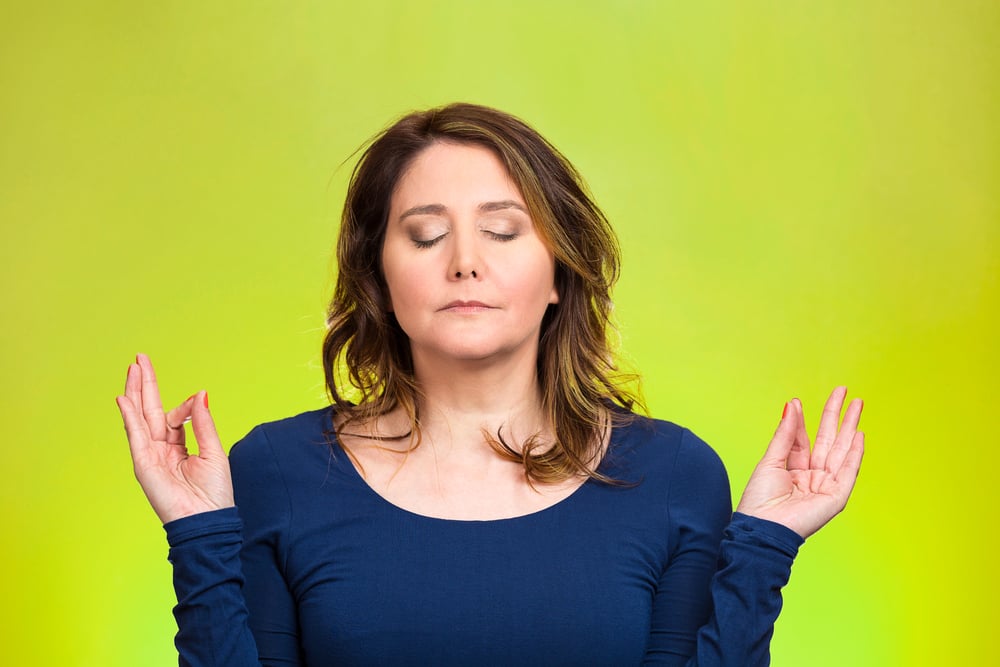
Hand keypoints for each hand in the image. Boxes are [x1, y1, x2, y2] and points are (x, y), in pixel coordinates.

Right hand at [116, 353, 234, 523]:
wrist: (207, 518)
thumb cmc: (213, 492)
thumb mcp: (213, 450)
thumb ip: (203, 422)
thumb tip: (200, 394)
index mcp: (179, 446)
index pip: (174, 417)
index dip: (184, 406)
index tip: (194, 403)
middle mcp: (162, 448)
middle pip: (150, 410)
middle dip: (145, 384)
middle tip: (139, 359)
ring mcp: (151, 455)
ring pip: (140, 417)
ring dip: (135, 392)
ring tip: (132, 368)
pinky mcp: (143, 463)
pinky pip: (135, 435)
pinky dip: (129, 416)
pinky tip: (123, 399)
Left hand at [735, 387, 864, 538]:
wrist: (762, 527)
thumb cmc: (760, 500)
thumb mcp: (772, 460)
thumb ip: (786, 434)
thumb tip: (793, 405)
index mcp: (793, 468)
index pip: (803, 439)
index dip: (803, 420)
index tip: (799, 401)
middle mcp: (811, 475)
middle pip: (828, 440)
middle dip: (837, 416)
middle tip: (845, 392)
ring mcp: (825, 485)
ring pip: (841, 450)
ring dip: (851, 427)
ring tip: (858, 404)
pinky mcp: (836, 497)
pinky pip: (848, 472)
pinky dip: (855, 454)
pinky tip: (860, 435)